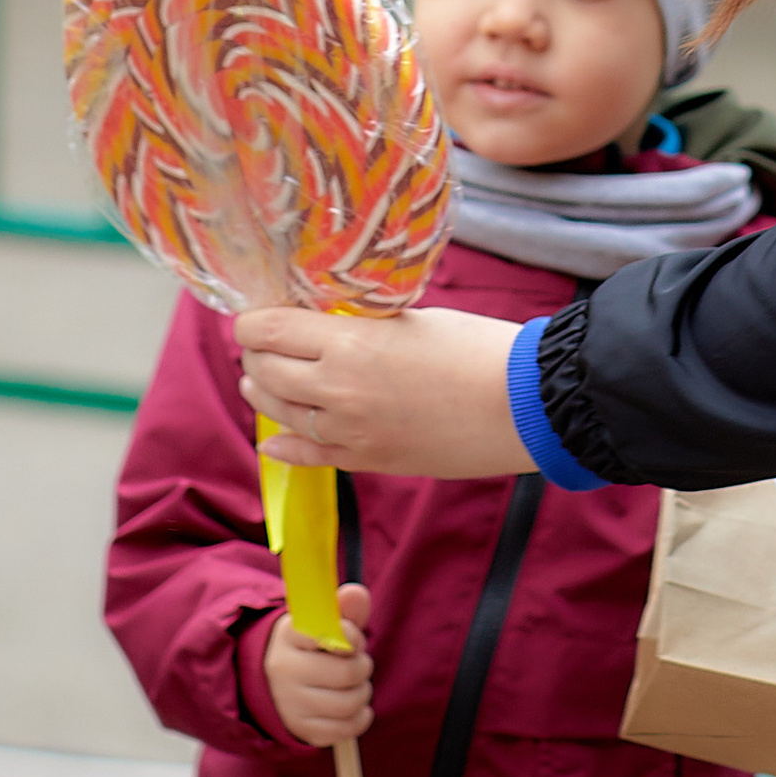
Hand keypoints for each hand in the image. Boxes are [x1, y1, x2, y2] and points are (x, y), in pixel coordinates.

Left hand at [238, 305, 533, 476]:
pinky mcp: (367, 462)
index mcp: (348, 343)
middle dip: (256, 354)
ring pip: (280, 413)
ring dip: (264, 393)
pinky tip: (273, 441)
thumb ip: (358, 324)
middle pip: (264, 371)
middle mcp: (337, 390)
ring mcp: (349, 433)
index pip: (268, 330)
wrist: (523, 405)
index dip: (253, 320)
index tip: (255, 314)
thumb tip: (322, 325)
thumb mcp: (408, 318)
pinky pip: (309, 457)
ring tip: (260, 380)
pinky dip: (284, 446)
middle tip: (263, 342)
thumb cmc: (476, 347)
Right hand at [263, 582, 375, 746]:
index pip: (331, 634)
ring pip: (349, 702)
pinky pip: (346, 728)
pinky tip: (355, 706)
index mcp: (289, 635)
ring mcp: (290, 704)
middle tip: (358, 663)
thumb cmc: (311, 647)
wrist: (276, 683)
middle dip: (363, 666)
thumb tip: (357, 594)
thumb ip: (344, 608)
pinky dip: (360, 717)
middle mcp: (284, 669)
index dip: (353, 638)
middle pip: (347, 672)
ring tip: (355, 684)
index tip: (353, 640)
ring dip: (363, 692)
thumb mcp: (322, 622)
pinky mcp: (302, 730)